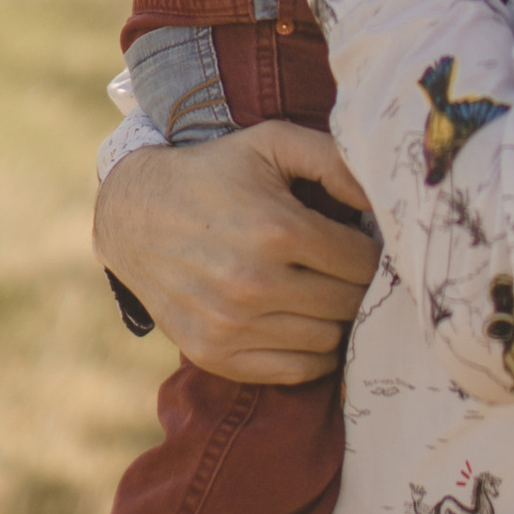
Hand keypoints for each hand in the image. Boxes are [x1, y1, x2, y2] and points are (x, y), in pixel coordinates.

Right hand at [95, 121, 379, 382]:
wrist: (135, 215)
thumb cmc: (214, 173)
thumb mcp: (270, 142)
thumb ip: (332, 158)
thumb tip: (378, 199)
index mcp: (276, 230)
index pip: (362, 262)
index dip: (372, 252)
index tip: (362, 243)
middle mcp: (254, 283)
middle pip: (349, 303)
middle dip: (357, 284)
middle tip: (346, 268)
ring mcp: (232, 325)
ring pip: (328, 341)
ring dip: (334, 318)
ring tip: (322, 291)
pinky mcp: (215, 354)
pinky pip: (295, 371)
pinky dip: (309, 352)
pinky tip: (300, 321)